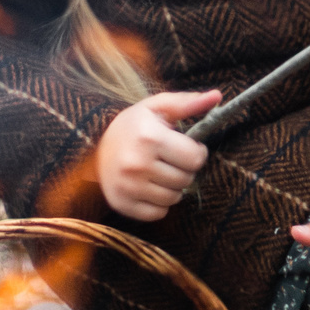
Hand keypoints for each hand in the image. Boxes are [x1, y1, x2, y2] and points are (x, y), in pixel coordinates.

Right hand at [96, 91, 219, 220]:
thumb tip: (218, 96)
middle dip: (184, 169)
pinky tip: (149, 187)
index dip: (196, 152)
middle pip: (186, 179)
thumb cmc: (133, 126)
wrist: (92, 147)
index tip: (185, 147)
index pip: (196, 158)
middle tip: (169, 159)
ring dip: (173, 187)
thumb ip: (189, 103)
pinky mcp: (122, 204)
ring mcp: (127, 186)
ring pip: (174, 198)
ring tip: (159, 172)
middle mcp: (137, 164)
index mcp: (149, 137)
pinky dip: (159, 203)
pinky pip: (158, 213)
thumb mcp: (158, 107)